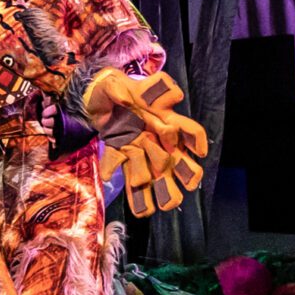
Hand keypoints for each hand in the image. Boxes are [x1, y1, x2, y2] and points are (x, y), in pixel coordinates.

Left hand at [83, 69, 208, 217]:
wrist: (95, 101)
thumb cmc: (111, 89)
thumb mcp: (112, 84)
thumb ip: (118, 90)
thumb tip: (125, 98)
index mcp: (162, 117)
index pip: (186, 128)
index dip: (195, 139)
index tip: (200, 152)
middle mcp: (158, 138)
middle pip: (179, 157)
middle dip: (186, 172)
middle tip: (188, 185)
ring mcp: (144, 151)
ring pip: (161, 173)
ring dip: (165, 189)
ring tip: (165, 206)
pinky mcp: (127, 160)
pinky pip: (134, 180)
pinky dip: (137, 196)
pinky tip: (140, 210)